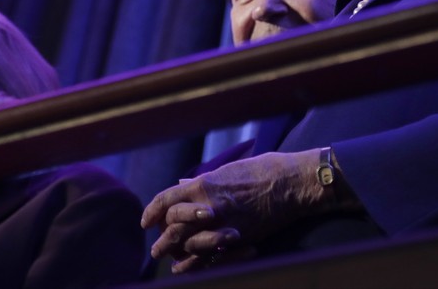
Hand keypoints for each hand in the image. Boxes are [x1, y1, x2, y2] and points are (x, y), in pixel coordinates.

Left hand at [141, 149, 331, 272]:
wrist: (291, 183)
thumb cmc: (261, 170)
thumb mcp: (227, 170)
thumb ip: (204, 182)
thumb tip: (183, 185)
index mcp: (204, 184)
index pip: (167, 199)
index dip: (152, 211)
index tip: (146, 221)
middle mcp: (208, 206)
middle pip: (173, 225)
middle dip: (161, 237)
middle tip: (155, 247)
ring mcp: (223, 224)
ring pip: (188, 243)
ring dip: (174, 252)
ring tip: (166, 258)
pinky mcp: (238, 239)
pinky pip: (208, 256)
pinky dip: (193, 264)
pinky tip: (184, 267)